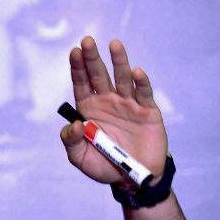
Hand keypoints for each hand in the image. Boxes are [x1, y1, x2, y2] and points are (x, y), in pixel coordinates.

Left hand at [60, 37, 167, 185]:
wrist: (133, 179)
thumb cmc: (104, 166)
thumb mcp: (80, 158)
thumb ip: (71, 142)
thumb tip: (75, 124)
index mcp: (89, 109)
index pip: (82, 83)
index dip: (78, 68)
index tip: (74, 52)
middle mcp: (107, 101)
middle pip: (99, 75)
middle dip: (93, 58)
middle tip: (87, 41)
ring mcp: (128, 104)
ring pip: (122, 78)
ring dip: (119, 61)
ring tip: (114, 44)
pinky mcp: (147, 111)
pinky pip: (143, 94)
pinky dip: (141, 82)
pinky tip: (136, 72)